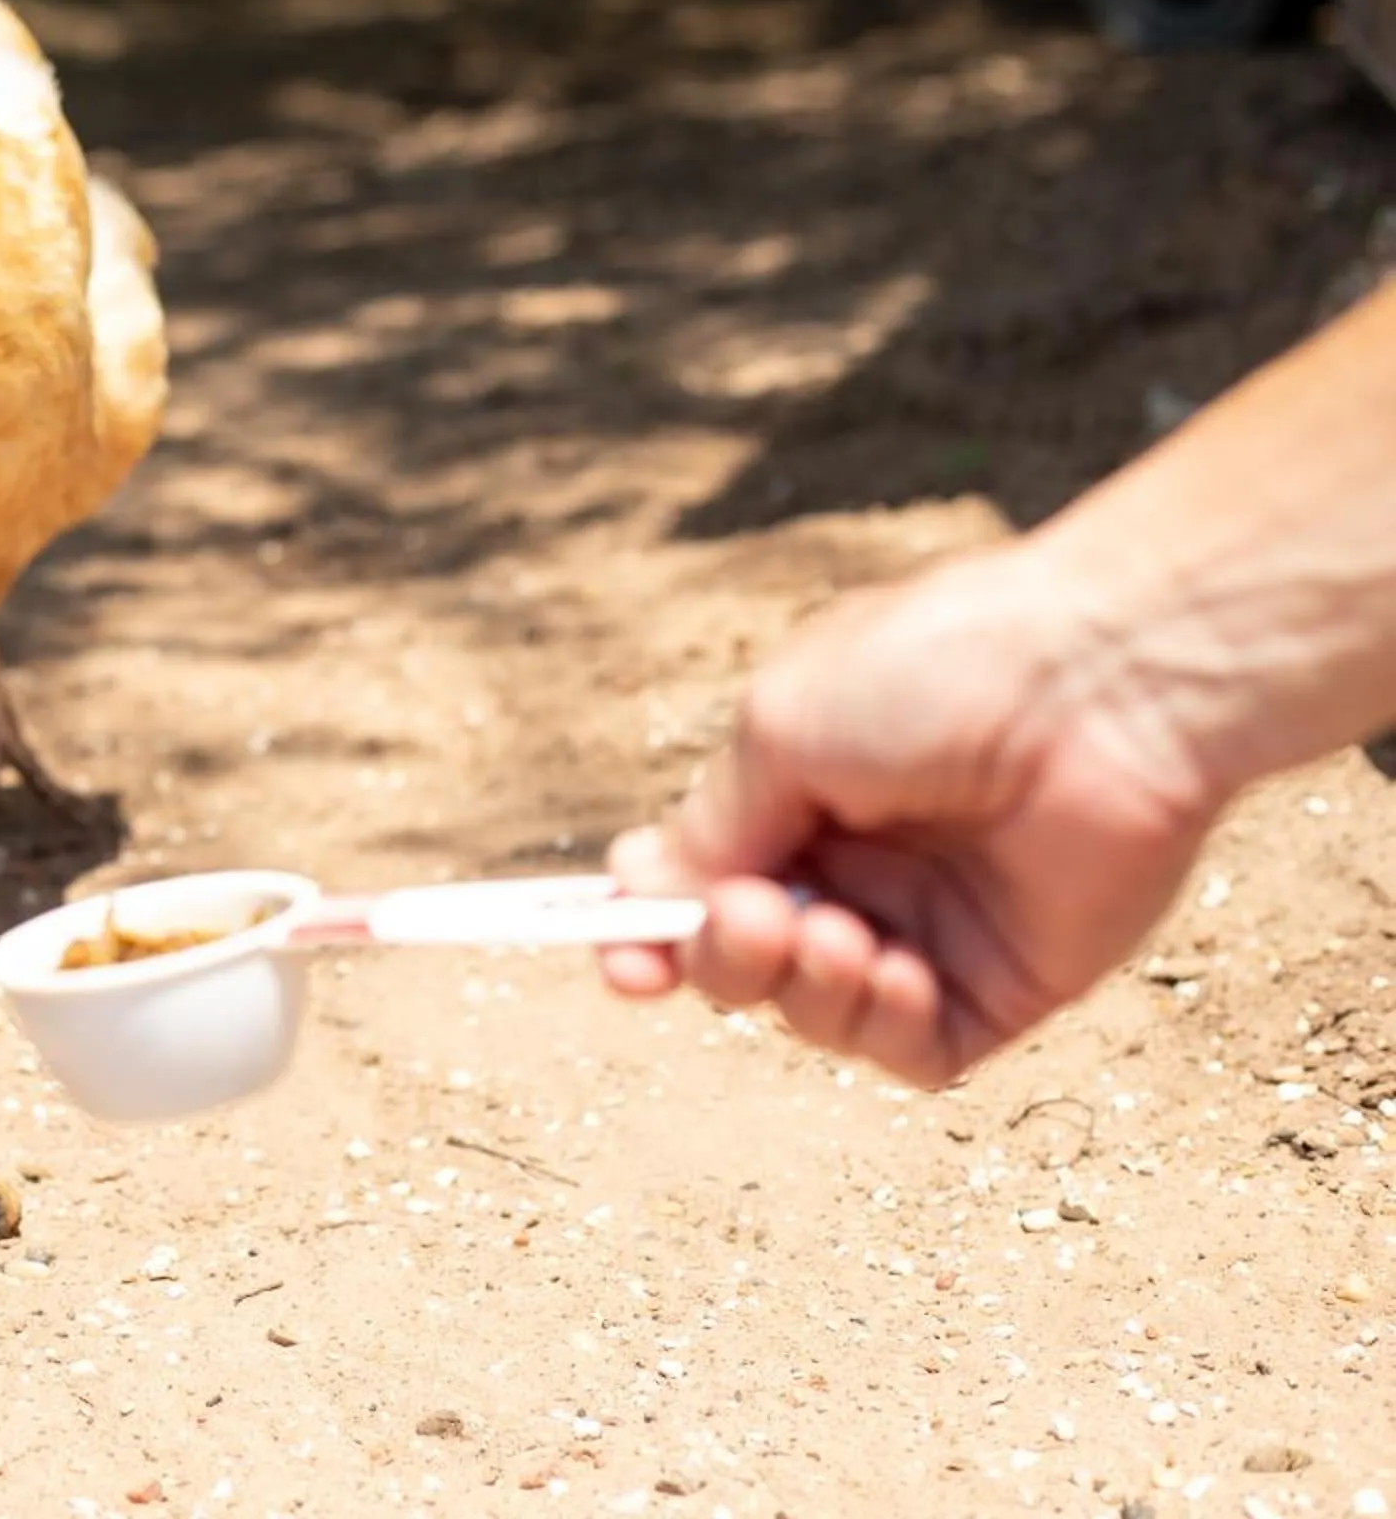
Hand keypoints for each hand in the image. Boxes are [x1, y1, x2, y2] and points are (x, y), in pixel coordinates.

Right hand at [597, 540, 1224, 1087]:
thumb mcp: (781, 728)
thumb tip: (643, 888)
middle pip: (743, 960)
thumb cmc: (934, 671)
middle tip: (750, 919)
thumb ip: (712, 825)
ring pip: (816, 1013)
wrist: (1103, 685)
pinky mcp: (1001, 985)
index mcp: (798, 795)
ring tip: (837, 938)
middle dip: (722, 957)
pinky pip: (911, 1050)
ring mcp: (927, 930)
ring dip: (802, 989)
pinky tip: (898, 971)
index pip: (699, 881)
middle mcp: (857, 867)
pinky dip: (881, 1026)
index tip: (619, 956)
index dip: (647, 927)